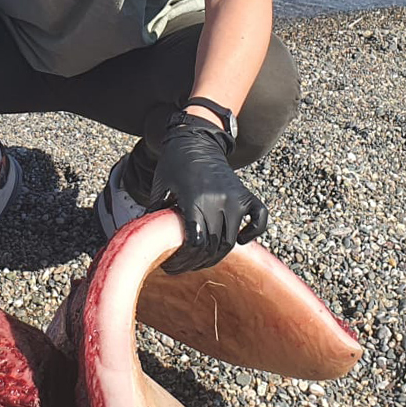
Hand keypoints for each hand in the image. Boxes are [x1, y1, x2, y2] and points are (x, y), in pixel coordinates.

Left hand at [149, 113, 267, 272]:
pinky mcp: (247, 195)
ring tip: (201, 260)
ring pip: (230, 240)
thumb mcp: (160, 186)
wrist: (197, 139)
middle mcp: (219, 200)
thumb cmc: (174, 163)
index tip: (171, 266)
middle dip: (196, 263)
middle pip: (212, 246)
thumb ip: (155, 212)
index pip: (194, 242)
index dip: (182, 260)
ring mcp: (236, 198)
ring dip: (217, 256)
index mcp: (195, 199)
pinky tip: (239, 240)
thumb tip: (146, 241)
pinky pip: (259, 219)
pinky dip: (252, 233)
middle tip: (183, 267)